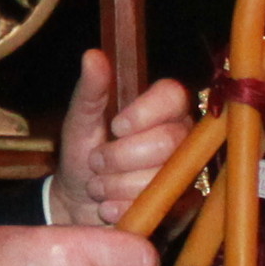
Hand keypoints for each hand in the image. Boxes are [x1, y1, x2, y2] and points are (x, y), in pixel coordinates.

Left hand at [49, 50, 200, 229]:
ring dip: (116, 186)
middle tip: (96, 163)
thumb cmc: (83, 156)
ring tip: (99, 187)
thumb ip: (90, 91)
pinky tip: (109, 207)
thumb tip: (92, 56)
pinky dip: (126, 209)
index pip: (173, 95)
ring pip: (160, 177)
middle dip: (120, 157)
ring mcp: (186, 171)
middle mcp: (182, 136)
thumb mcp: (80, 122)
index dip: (144, 113)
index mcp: (161, 108)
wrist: (78, 204)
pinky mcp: (184, 204)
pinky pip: (161, 206)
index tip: (115, 127)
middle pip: (168, 140)